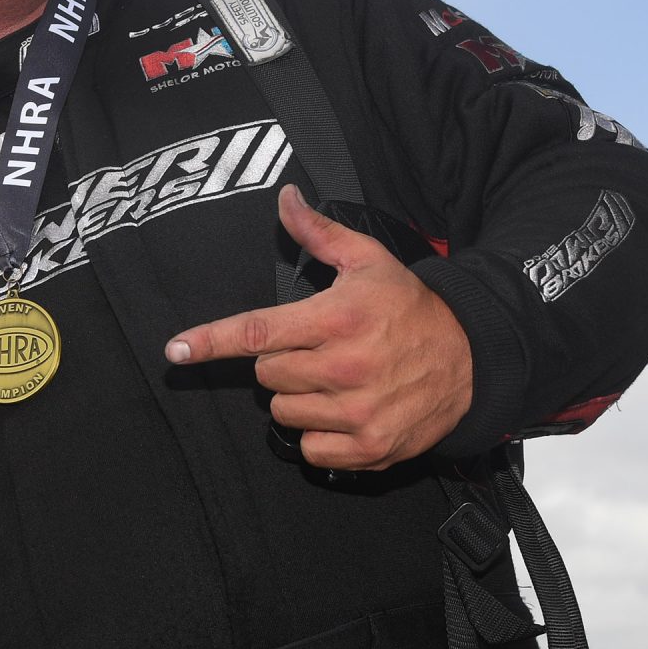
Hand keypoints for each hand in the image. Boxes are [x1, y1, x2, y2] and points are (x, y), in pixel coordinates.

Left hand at [164, 184, 471, 470]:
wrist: (473, 359)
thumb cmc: (410, 308)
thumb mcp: (368, 261)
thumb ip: (319, 235)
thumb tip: (285, 198)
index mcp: (335, 319)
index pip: (256, 333)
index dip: (210, 342)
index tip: (174, 352)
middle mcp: (343, 368)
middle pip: (265, 375)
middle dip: (282, 363)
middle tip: (319, 351)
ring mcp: (357, 412)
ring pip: (283, 413)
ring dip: (300, 400)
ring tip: (338, 381)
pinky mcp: (369, 447)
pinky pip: (310, 450)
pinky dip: (320, 435)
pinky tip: (347, 413)